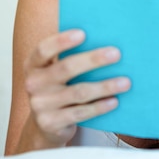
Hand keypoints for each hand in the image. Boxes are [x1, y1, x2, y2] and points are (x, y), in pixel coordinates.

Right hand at [23, 29, 130, 146]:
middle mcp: (32, 84)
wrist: (46, 125)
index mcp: (33, 65)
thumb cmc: (58, 89)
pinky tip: (114, 101)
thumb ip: (69, 57)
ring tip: (125, 82)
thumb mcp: (54, 72)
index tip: (83, 33)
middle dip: (93, 60)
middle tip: (116, 54)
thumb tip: (103, 41)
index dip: (61, 41)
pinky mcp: (51, 123)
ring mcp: (40, 105)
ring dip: (105, 86)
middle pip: (66, 68)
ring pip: (78, 92)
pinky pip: (80, 113)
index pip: (43, 49)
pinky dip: (99, 107)